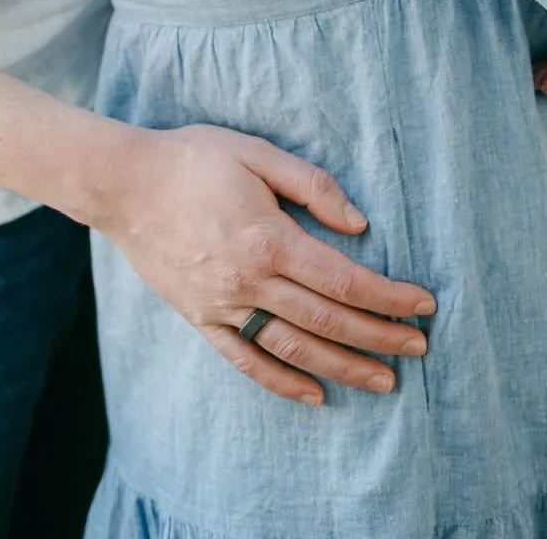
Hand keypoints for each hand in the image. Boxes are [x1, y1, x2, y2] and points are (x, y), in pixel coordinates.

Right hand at [96, 124, 434, 404]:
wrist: (122, 184)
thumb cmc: (193, 159)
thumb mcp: (257, 153)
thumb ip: (312, 185)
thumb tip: (359, 224)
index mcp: (268, 239)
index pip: (343, 281)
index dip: (389, 295)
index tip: (423, 303)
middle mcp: (248, 281)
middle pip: (327, 321)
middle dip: (380, 336)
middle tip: (419, 346)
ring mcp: (222, 305)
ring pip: (293, 349)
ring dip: (343, 367)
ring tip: (384, 380)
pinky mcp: (200, 318)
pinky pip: (246, 359)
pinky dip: (282, 382)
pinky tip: (315, 393)